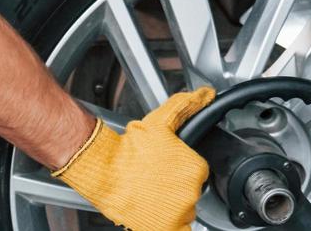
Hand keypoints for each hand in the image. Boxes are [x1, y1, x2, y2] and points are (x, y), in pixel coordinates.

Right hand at [52, 88, 215, 230]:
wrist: (104, 170)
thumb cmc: (129, 150)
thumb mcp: (160, 121)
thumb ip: (186, 106)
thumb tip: (205, 94)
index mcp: (195, 168)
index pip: (198, 171)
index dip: (182, 167)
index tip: (169, 166)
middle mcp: (191, 193)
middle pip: (191, 191)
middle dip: (177, 185)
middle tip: (157, 178)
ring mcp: (179, 214)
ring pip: (183, 210)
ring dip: (172, 204)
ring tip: (152, 192)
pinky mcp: (166, 229)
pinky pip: (179, 230)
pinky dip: (169, 223)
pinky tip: (155, 210)